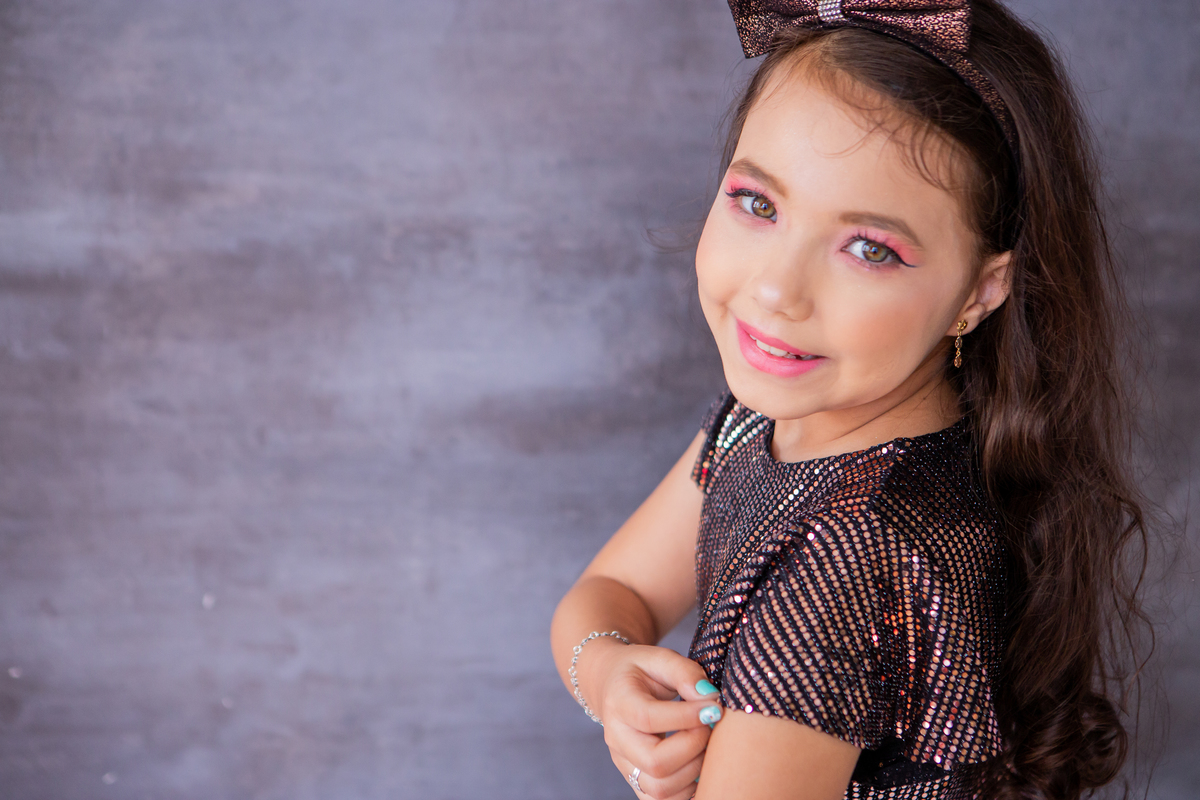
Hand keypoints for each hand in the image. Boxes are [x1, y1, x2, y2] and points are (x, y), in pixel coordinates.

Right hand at [584, 642, 722, 798]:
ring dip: (695, 770)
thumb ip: (685, 672)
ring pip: (660, 789)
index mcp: (619, 703)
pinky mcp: (636, 780)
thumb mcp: (659, 657)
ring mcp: (625, 764)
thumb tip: (709, 697)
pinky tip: (700, 765)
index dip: (685, 717)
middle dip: (694, 746)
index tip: (714, 706)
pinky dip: (687, 790)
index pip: (648, 718)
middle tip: (711, 725)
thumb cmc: (641, 670)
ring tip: (707, 743)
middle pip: (654, 762)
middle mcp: (617, 739)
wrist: (612, 685)